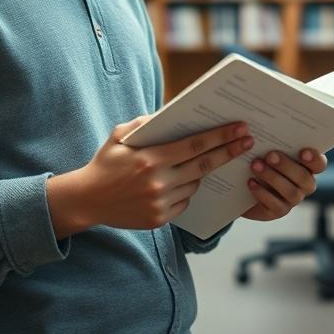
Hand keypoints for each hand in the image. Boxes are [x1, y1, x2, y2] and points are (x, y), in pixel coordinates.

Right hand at [48, 116, 253, 235]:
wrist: (86, 200)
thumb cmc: (105, 163)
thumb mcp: (119, 136)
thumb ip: (145, 124)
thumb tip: (171, 114)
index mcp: (151, 158)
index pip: (195, 145)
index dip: (220, 137)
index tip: (240, 128)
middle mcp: (158, 181)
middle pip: (204, 165)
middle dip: (229, 151)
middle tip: (248, 141)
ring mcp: (160, 202)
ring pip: (195, 184)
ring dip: (202, 172)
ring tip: (202, 161)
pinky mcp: (160, 219)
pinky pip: (184, 201)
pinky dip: (185, 190)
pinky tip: (178, 182)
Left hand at [241, 148, 327, 221]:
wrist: (244, 185)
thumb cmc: (262, 158)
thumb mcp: (268, 148)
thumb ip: (276, 140)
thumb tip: (273, 124)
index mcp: (307, 166)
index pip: (319, 164)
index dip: (314, 159)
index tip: (302, 151)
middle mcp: (304, 184)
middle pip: (303, 178)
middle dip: (286, 166)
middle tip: (269, 155)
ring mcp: (292, 199)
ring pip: (290, 192)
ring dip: (272, 177)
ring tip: (255, 165)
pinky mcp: (278, 211)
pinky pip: (274, 204)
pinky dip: (261, 192)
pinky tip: (250, 182)